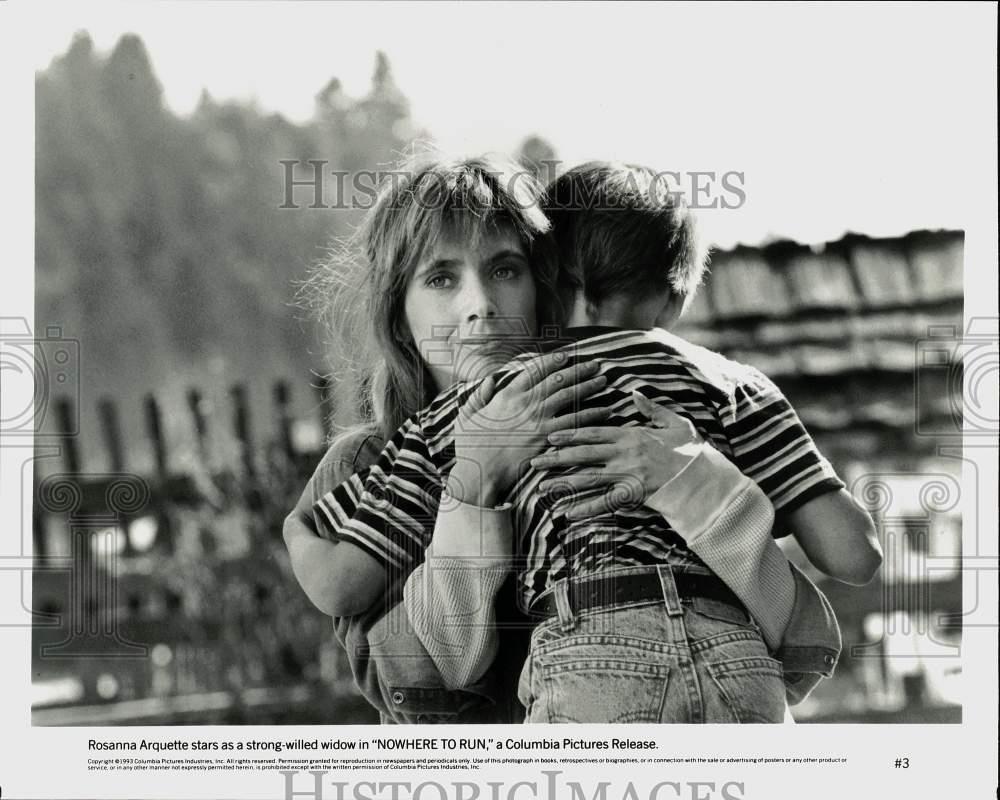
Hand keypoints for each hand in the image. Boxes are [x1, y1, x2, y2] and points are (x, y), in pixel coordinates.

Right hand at [447, 352, 611, 506]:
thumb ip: (479, 395)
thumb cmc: (470, 446)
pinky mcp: (547, 437)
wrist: (479, 470)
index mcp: (508, 394)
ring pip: (569, 397)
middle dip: (578, 370)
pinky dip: (591, 414)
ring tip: (603, 381)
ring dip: (588, 387)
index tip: (566, 355)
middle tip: (594, 365)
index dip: (553, 360)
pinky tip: (604, 410)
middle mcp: (526, 402)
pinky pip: (574, 422)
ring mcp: (538, 419)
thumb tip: (489, 379)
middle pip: (558, 380)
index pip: (535, 370)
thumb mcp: (467, 414)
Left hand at [530, 390, 704, 519]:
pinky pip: (605, 503)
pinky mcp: (634, 495)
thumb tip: (635, 394)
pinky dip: (585, 509)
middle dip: (556, 457)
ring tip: (541, 488)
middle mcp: (624, 454)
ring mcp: (627, 475)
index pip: (593, 432)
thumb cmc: (690, 450)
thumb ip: (652, 409)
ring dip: (563, 483)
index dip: (569, 433)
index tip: (550, 435)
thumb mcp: (674, 422)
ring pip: (588, 478)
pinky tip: (567, 514)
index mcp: (631, 435)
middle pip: (583, 454)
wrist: (704, 477)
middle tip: (533, 460)